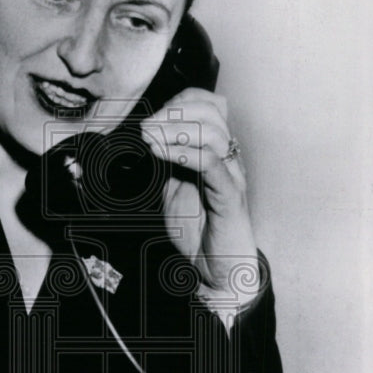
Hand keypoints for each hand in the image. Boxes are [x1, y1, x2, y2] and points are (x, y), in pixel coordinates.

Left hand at [139, 87, 260, 303]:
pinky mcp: (230, 196)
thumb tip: (140, 142)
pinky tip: (163, 153)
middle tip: (146, 128)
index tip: (150, 119)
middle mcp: (228, 157)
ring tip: (150, 139)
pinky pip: (212, 164)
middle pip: (212, 111)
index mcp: (216, 151)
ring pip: (213, 132)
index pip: (207, 105)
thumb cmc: (199, 232)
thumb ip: (162, 164)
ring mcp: (232, 175)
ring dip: (175, 130)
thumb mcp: (170, 189)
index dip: (178, 103)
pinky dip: (185, 153)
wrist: (217, 269)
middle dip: (174, 112)